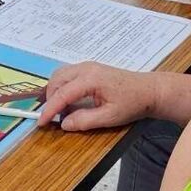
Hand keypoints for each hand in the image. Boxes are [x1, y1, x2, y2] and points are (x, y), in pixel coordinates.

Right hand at [39, 62, 159, 131]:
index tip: (41, 122)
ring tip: (59, 110)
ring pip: (60, 75)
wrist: (149, 90)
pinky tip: (68, 100)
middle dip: (50, 99)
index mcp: (90, 79)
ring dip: (55, 91)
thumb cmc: (133, 103)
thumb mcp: (110, 117)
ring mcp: (88, 66)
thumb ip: (85, 120)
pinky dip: (62, 86)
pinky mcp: (90, 68)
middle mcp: (86, 68)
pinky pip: (68, 74)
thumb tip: (64, 124)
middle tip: (51, 118)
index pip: (62, 94)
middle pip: (56, 80)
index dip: (49, 109)